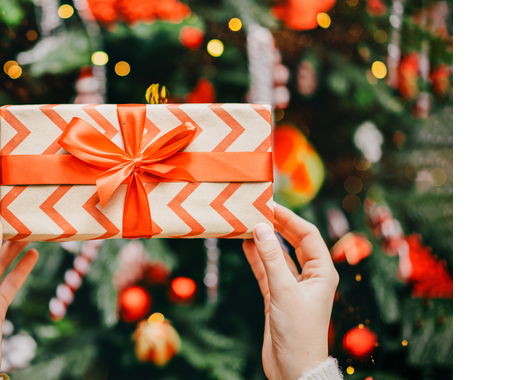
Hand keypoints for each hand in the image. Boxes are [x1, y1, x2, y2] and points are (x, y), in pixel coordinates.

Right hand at [242, 203, 338, 379]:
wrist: (293, 368)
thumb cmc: (298, 332)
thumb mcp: (284, 291)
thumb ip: (271, 258)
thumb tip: (260, 227)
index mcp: (323, 272)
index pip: (307, 235)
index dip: (290, 218)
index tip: (270, 204)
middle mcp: (311, 276)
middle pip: (293, 241)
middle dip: (277, 226)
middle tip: (257, 210)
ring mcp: (293, 286)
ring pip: (278, 255)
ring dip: (264, 241)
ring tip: (247, 223)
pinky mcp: (278, 296)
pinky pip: (267, 270)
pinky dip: (257, 258)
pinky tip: (245, 244)